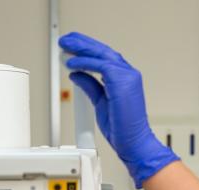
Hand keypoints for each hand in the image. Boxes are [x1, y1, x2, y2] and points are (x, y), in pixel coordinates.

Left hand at [59, 32, 178, 188]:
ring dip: (82, 48)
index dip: (87, 49)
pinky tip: (72, 63)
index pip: (104, 57)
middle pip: (103, 51)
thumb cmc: (121, 128)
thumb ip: (90, 86)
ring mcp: (128, 76)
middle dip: (82, 43)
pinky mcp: (123, 81)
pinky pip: (101, 65)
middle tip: (65, 39)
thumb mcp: (99, 102)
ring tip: (65, 45)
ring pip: (102, 54)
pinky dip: (85, 62)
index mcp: (124, 78)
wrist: (133, 142)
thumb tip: (76, 74)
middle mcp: (128, 74)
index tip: (71, 46)